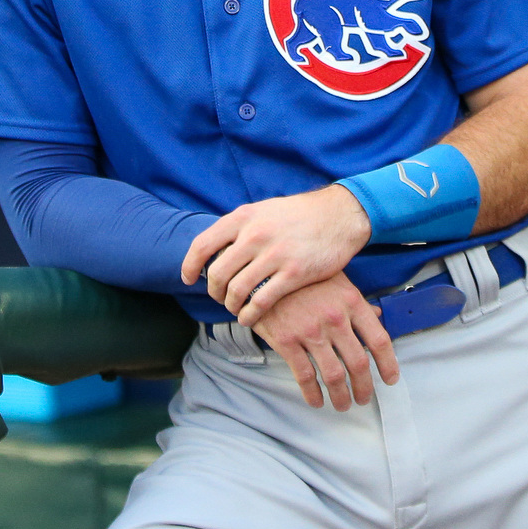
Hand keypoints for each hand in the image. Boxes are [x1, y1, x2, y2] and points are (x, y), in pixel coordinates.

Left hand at [182, 184, 370, 324]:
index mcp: (243, 217)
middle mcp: (255, 235)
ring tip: (235, 308)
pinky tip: (249, 318)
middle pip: (217, 273)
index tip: (188, 279)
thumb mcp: (263, 210)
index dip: (189, 266)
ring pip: (236, 290)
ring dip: (230, 305)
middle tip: (219, 297)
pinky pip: (260, 302)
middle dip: (213, 291)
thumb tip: (212, 247)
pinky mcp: (294, 274)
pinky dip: (249, 315)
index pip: (202, 245)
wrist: (339, 216)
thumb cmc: (298, 215)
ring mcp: (274, 255)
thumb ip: (239, 227)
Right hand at [250, 273, 397, 409]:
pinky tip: (316, 401)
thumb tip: (377, 314)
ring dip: (341, 396)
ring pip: (334, 375)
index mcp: (351, 302)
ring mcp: (310, 331)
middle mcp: (334, 318)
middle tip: (364, 398)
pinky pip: (305, 376)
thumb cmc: (302, 276)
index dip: (388, 364)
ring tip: (343, 404)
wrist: (262, 272)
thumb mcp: (336, 280)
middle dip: (364, 387)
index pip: (379, 340)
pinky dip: (312, 394)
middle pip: (359, 363)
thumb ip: (357, 301)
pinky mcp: (286, 341)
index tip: (390, 379)